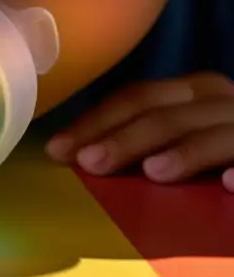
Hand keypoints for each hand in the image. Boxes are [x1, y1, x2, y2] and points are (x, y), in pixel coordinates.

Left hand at [45, 72, 233, 192]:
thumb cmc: (222, 139)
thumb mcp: (184, 128)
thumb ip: (146, 133)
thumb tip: (80, 150)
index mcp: (195, 91)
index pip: (138, 99)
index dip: (96, 121)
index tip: (58, 149)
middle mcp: (224, 100)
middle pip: (168, 115)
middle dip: (125, 138)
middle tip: (88, 163)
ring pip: (216, 135)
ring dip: (186, 152)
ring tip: (153, 172)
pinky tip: (230, 185)